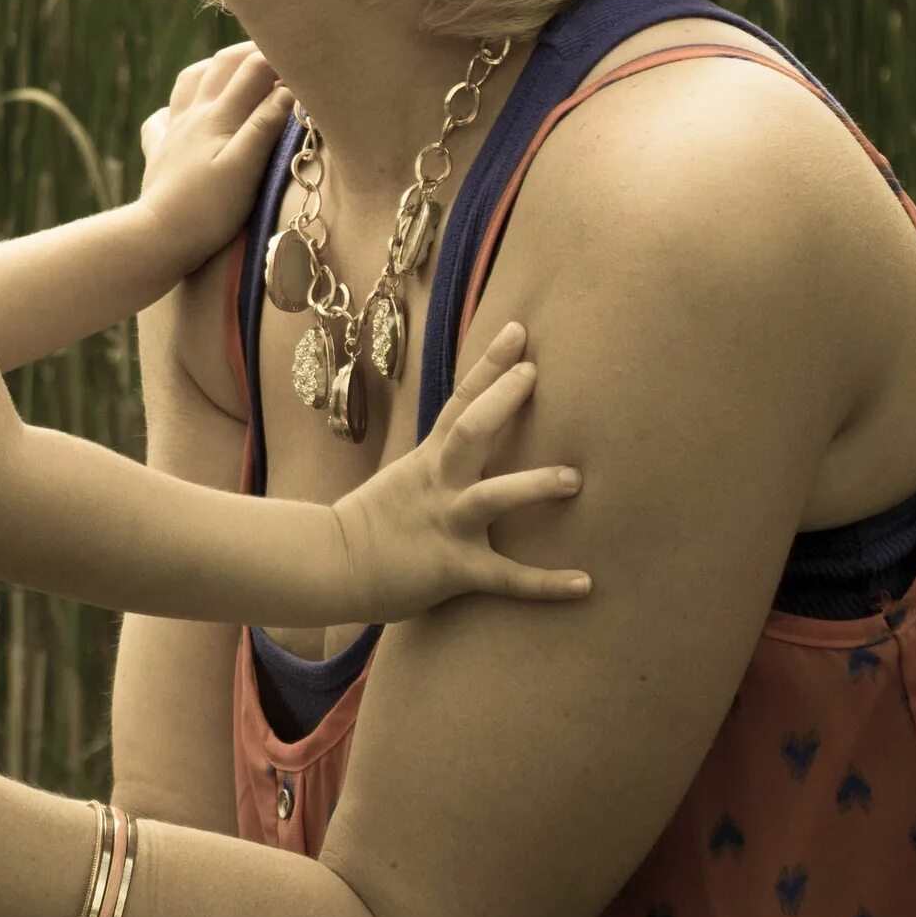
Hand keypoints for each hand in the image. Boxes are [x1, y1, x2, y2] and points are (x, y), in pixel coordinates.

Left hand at [136, 43, 295, 276]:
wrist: (157, 237)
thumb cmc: (208, 209)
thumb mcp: (245, 168)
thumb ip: (264, 125)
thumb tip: (287, 88)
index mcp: (217, 116)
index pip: (252, 69)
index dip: (280, 58)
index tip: (305, 60)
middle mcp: (192, 114)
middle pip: (221, 65)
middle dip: (251, 52)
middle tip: (278, 52)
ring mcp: (172, 131)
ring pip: (190, 80)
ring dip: (215, 67)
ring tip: (234, 69)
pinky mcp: (158, 152)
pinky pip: (162, 116)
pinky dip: (177, 105)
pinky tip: (181, 112)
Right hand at [328, 322, 595, 620]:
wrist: (330, 565)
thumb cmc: (370, 524)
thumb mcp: (403, 479)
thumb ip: (439, 464)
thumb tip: (474, 449)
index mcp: (429, 460)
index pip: (461, 401)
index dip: (490, 365)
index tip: (520, 332)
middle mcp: (440, 484)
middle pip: (471, 430)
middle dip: (503, 400)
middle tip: (534, 373)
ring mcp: (447, 523)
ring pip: (493, 497)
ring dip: (534, 486)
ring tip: (573, 479)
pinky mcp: (454, 567)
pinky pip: (506, 576)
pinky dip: (546, 582)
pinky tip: (585, 583)